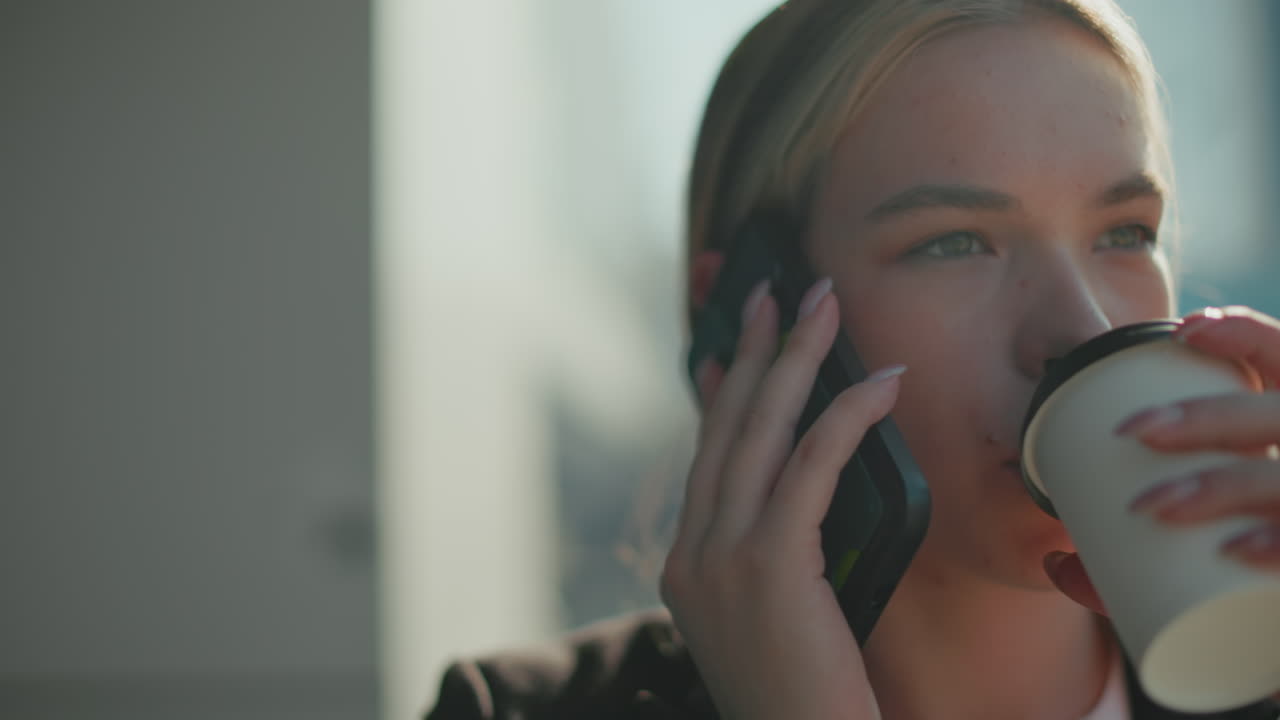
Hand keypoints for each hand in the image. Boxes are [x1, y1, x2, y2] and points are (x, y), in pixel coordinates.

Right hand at [661, 278, 897, 719]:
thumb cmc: (807, 701)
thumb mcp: (775, 619)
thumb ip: (774, 556)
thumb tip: (806, 489)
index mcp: (687, 568)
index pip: (707, 459)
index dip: (726, 392)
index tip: (739, 344)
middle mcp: (692, 555)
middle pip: (725, 429)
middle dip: (755, 351)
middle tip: (778, 293)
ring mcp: (719, 559)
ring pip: (759, 433)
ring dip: (796, 359)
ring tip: (823, 305)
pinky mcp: (767, 565)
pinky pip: (809, 467)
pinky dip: (846, 417)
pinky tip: (879, 383)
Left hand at [1045, 306, 1279, 701]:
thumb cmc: (1251, 590)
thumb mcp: (1196, 562)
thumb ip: (1130, 564)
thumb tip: (1053, 561)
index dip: (1251, 337)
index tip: (1188, 331)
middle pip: (1279, 417)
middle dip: (1205, 417)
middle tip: (1134, 430)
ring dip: (1219, 484)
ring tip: (1154, 503)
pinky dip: (1274, 545)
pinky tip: (1236, 549)